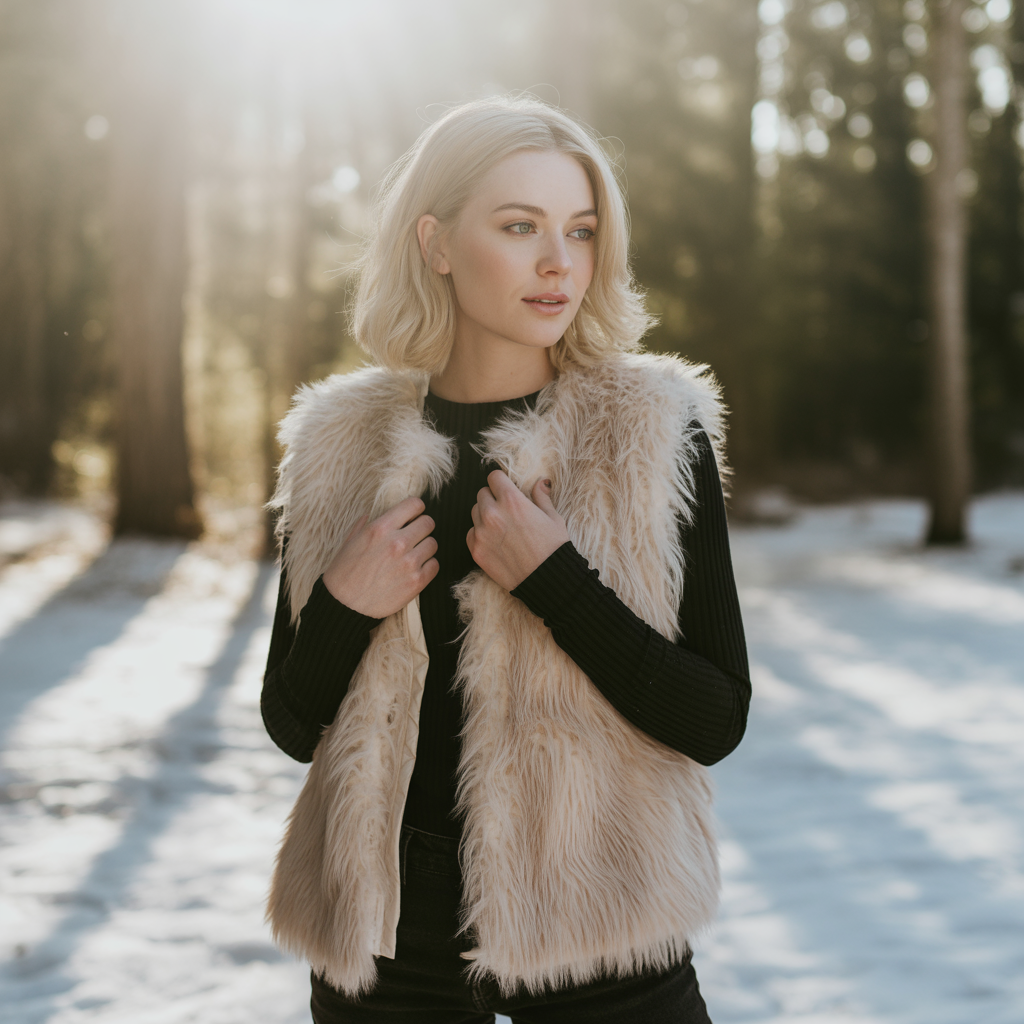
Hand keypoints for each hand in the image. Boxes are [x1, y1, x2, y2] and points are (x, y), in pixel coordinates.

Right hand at [322, 496, 437, 617]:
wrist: (344, 606)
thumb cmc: (343, 573)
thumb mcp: (349, 542)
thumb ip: (364, 525)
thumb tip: (372, 514)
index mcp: (380, 528)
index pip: (414, 505)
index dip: (415, 509)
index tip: (413, 515)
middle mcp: (397, 542)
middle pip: (428, 523)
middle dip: (421, 528)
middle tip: (414, 537)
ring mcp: (409, 562)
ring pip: (433, 544)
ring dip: (424, 548)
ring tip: (412, 555)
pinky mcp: (417, 582)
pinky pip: (435, 565)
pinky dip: (427, 566)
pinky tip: (415, 570)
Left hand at [467, 471, 568, 590]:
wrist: (547, 580)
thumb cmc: (553, 548)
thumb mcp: (553, 517)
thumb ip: (541, 496)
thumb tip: (540, 482)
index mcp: (511, 500)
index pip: (494, 477)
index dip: (501, 482)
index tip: (506, 489)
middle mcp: (492, 514)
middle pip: (482, 493)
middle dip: (493, 498)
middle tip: (506, 510)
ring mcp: (481, 533)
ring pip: (475, 512)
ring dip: (485, 515)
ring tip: (502, 527)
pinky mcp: (476, 550)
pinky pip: (471, 533)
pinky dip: (479, 534)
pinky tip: (495, 542)